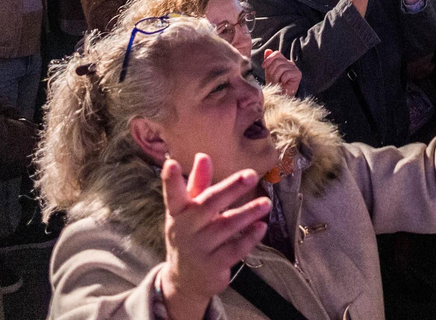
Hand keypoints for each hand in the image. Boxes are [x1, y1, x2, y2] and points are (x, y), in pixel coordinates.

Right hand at [157, 155, 271, 319]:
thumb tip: (202, 156)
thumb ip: (196, 184)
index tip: (171, 164)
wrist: (185, 279)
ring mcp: (198, 248)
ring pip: (225, 227)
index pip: (172, 194)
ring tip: (266, 203)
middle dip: (230, 189)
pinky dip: (249, 238)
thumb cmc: (190, 235)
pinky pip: (234, 250)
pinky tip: (261, 227)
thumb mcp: (189, 211)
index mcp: (178, 212)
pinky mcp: (212, 265)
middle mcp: (185, 229)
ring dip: (247, 213)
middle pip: (208, 205)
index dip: (170, 180)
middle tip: (251, 175)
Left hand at [259, 50, 302, 95]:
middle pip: (278, 61)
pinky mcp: (298, 74)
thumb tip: (268, 50)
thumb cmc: (275, 85)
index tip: (263, 66)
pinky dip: (283, 80)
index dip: (269, 59)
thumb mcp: (269, 72)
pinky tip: (284, 83)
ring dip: (276, 77)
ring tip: (277, 82)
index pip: (276, 54)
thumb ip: (269, 62)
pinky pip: (287, 74)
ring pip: (281, 68)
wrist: (280, 96)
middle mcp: (289, 63)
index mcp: (283, 61)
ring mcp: (294, 68)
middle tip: (273, 79)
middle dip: (272, 71)